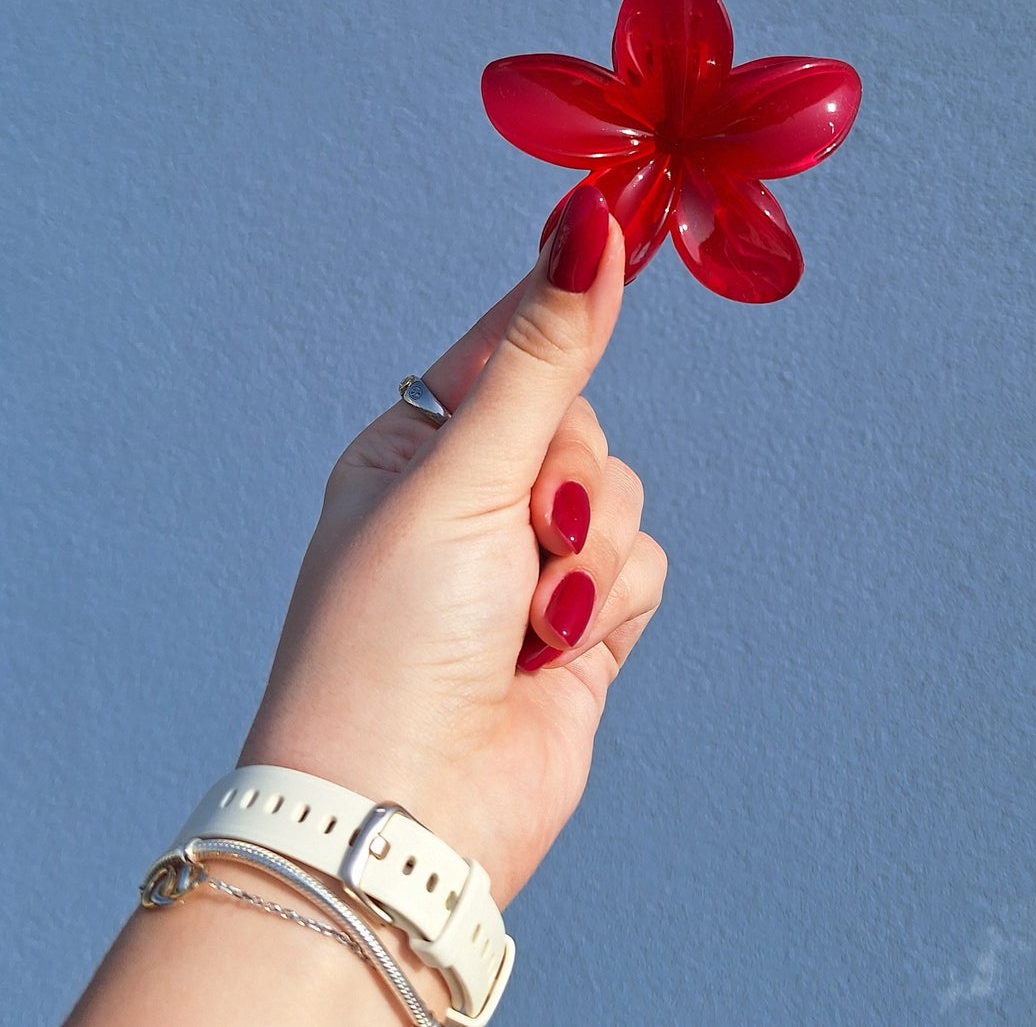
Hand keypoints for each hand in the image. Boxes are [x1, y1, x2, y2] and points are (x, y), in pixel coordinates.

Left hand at [239, 184, 667, 911]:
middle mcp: (474, 497)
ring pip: (622, 493)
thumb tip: (586, 225)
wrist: (406, 810)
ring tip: (531, 612)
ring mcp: (530, 563)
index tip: (617, 224)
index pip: (509, 346)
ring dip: (588, 549)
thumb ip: (543, 356)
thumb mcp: (461, 474)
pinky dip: (609, 600)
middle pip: (582, 423)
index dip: (561, 301)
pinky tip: (555, 650)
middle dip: (567, 475)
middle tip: (527, 529)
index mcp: (417, 447)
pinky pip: (642, 562)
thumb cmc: (392, 634)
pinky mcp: (583, 623)